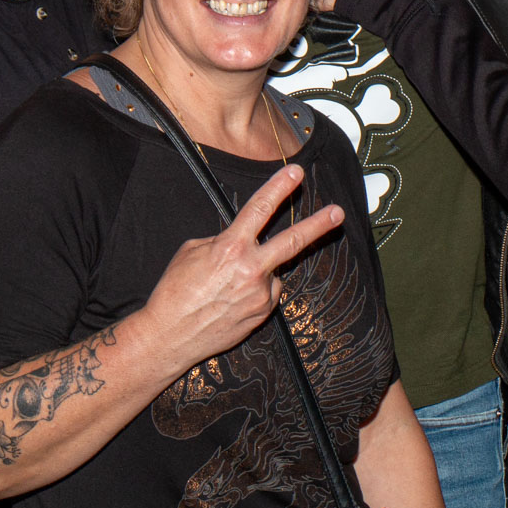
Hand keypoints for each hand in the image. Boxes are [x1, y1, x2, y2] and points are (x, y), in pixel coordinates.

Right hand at [139, 164, 344, 367]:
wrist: (170, 335)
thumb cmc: (174, 291)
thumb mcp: (192, 251)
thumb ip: (221, 241)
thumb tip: (239, 241)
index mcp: (230, 247)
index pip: (260, 208)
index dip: (280, 187)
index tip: (296, 172)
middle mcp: (251, 269)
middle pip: (293, 241)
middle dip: (319, 224)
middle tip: (338, 212)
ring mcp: (260, 294)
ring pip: (271, 272)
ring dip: (257, 272)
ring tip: (225, 288)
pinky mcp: (263, 314)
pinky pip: (266, 293)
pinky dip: (255, 292)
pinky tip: (231, 301)